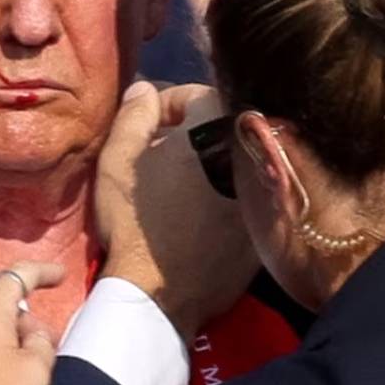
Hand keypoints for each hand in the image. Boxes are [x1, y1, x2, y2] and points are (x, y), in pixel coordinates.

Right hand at [94, 82, 257, 340]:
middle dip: (189, 135)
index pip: (195, 94)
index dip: (164, 106)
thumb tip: (146, 89)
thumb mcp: (117, 160)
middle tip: (159, 157)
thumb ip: (134, 114)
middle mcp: (250, 152)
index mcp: (217, 127)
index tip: (145, 129)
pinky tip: (198, 216)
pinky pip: (244, 195)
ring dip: (208, 164)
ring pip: (233, 160)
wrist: (159, 296)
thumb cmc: (135, 221)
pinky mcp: (267, 226)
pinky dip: (224, 196)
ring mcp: (264, 192)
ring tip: (177, 187)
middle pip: (219, 127)